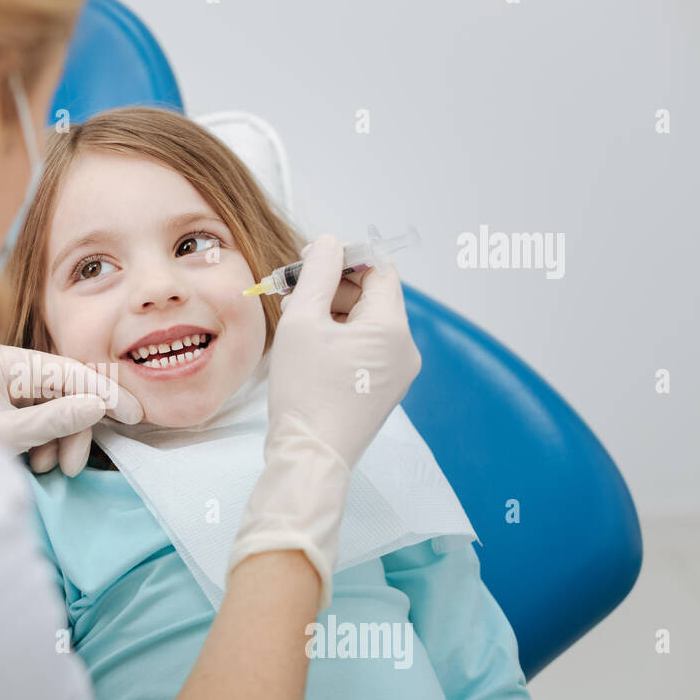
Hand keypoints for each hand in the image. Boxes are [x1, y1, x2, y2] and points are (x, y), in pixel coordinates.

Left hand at [0, 344, 142, 475]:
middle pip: (64, 390)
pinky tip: (37, 463)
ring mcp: (5, 387)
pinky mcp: (4, 406)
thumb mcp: (3, 435)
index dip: (104, 392)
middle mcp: (6, 368)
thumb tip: (97, 405)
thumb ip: (52, 420)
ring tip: (49, 469)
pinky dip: (46, 442)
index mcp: (3, 362)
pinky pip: (40, 418)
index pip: (67, 371)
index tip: (133, 414)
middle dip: (75, 428)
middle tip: (75, 465)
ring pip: (55, 408)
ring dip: (60, 440)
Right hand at [229, 233, 421, 607]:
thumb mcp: (302, 322)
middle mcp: (405, 349)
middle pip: (374, 297)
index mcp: (392, 328)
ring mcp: (398, 374)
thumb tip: (327, 243)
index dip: (345, 257)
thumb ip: (315, 274)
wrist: (310, 456)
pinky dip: (341, 338)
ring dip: (334, 312)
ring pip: (368, 324)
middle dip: (334, 286)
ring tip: (296, 317)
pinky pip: (367, 350)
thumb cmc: (304, 391)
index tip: (309, 259)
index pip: (379, 270)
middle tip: (294, 288)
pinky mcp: (383, 392)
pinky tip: (310, 345)